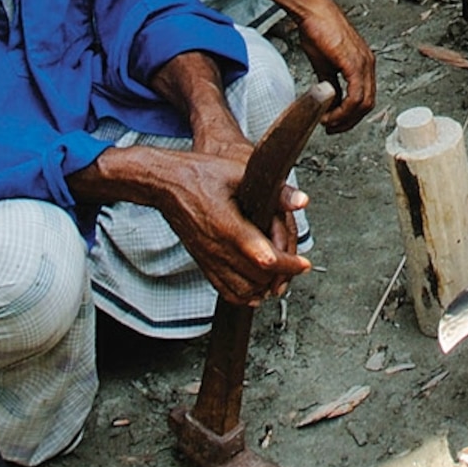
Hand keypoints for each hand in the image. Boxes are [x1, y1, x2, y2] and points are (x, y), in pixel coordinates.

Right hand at [140, 146, 308, 305]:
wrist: (164, 183)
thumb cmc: (198, 174)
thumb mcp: (240, 172)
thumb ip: (274, 190)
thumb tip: (301, 200)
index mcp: (228, 226)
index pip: (265, 259)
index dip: (288, 265)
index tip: (303, 264)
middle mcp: (217, 248)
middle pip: (257, 278)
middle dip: (281, 277)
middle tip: (296, 268)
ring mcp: (208, 257)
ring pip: (241, 290)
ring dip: (263, 288)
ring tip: (280, 278)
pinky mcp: (202, 261)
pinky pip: (223, 289)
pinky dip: (243, 294)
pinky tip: (255, 288)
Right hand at [294, 0, 377, 130]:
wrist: (312, 10)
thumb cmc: (317, 30)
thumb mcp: (324, 64)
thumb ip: (331, 84)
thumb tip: (332, 102)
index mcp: (364, 63)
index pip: (365, 97)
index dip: (351, 115)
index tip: (334, 122)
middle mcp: (368, 63)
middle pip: (368, 104)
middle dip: (349, 121)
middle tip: (332, 128)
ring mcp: (363, 62)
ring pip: (364, 103)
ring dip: (345, 118)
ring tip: (328, 122)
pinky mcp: (353, 62)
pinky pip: (355, 95)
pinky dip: (344, 109)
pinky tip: (330, 113)